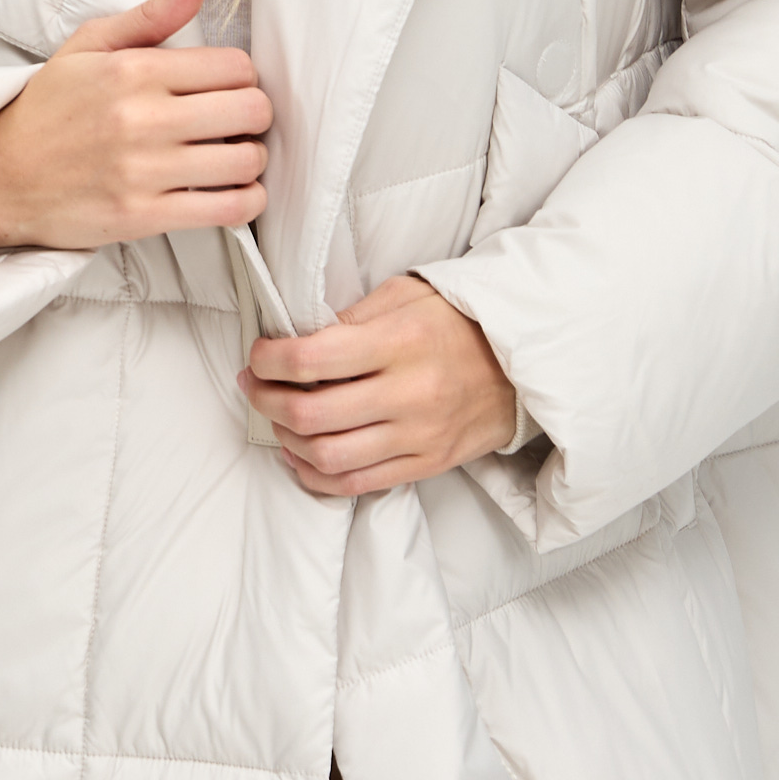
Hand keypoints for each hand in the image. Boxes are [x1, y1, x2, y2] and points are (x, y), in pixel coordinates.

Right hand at [0, 0, 269, 251]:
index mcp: (134, 70)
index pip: (235, 67)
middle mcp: (141, 117)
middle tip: (238, 122)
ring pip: (245, 161)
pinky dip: (245, 201)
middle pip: (251, 111)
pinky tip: (235, 191)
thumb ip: (151, 14)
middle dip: (254, 115)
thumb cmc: (47, 109)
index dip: (242, 77)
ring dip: (252, 159)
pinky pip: (226, 210)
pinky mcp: (142, 216)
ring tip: (234, 157)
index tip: (228, 88)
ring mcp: (143, 170)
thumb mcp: (88, 45)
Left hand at [239, 273, 518, 496]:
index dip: (269, 359)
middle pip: (310, 413)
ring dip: (286, 439)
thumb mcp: (408, 296)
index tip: (258, 355)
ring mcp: (418, 436)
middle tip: (254, 386)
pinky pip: (355, 484)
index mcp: (401, 342)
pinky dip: (315, 475)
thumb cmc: (459, 322)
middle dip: (265, 400)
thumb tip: (298, 340)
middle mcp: (409, 393)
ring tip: (278, 419)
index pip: (312, 358)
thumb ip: (353, 317)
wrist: (524, 365)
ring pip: (326, 455)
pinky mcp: (426, 464)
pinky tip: (301, 455)